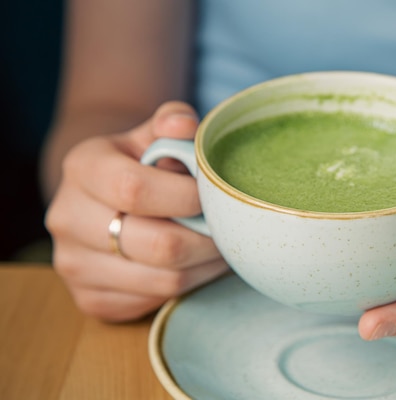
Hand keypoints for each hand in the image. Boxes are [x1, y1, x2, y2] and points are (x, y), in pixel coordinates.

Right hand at [46, 102, 228, 320]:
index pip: (135, 189)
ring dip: (205, 267)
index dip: (188, 197)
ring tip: (222, 247)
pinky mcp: (90, 299)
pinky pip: (154, 303)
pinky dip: (187, 287)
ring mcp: (74, 265)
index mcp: (82, 168)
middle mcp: (67, 218)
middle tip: (231, 230)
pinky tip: (197, 266)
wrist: (100, 197)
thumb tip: (184, 125)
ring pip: (164, 281)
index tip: (214, 196)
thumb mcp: (152, 135)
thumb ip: (172, 123)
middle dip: (208, 239)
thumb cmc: (140, 163)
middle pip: (158, 245)